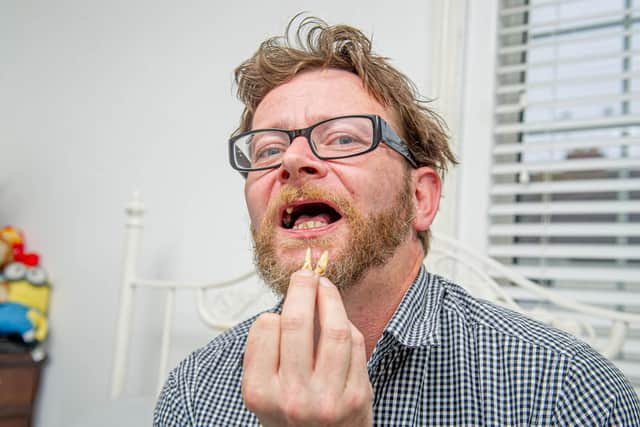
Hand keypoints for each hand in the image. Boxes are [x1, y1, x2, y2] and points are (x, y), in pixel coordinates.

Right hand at [242, 268, 372, 425]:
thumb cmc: (289, 418)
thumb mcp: (263, 392)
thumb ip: (269, 352)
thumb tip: (290, 298)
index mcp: (260, 393)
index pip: (265, 328)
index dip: (273, 312)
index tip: (278, 308)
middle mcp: (292, 397)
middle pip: (298, 322)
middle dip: (303, 287)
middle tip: (305, 272)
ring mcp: (328, 398)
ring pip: (333, 329)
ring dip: (330, 297)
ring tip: (324, 286)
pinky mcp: (357, 397)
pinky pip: (355, 345)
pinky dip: (347, 323)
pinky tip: (339, 317)